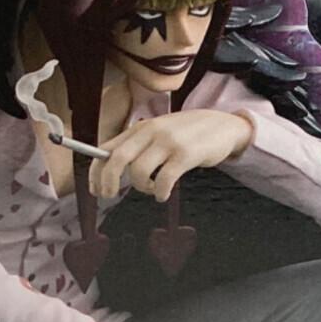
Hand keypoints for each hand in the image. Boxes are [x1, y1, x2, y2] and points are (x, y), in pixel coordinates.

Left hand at [90, 110, 253, 202]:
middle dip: (108, 183)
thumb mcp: (160, 131)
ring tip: (153, 190)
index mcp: (140, 128)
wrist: (225, 125)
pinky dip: (161, 192)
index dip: (95, 173)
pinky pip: (165, 179)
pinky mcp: (186, 154)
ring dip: (142, 188)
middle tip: (110, 197)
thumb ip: (138, 144)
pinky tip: (164, 194)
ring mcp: (169, 142)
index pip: (106, 149)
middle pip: (116, 160)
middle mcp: (151, 132)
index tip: (95, 189)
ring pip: (139, 172)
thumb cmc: (190, 132)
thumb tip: (112, 169)